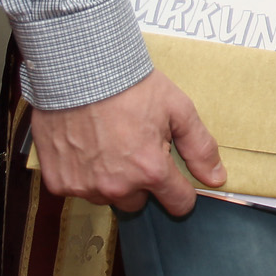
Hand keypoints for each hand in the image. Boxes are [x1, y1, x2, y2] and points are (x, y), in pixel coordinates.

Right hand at [30, 68, 222, 214]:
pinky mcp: (57, 183)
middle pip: (139, 202)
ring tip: (110, 143)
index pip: (178, 203)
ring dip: (111, 179)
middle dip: (142, 182)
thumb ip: (199, 147)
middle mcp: (116, 186)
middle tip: (136, 149)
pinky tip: (86, 146)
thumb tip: (217, 178)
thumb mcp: (178, 109)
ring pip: (107, 196)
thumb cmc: (130, 87)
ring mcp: (84, 187)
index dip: (182, 193)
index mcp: (149, 170)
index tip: (178, 185)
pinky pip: (77, 188)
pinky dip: (83, 173)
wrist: (79, 73)